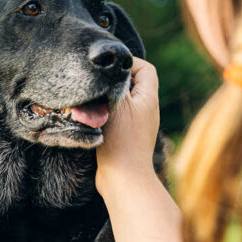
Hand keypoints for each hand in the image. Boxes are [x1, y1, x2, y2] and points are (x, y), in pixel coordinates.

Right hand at [96, 57, 159, 193]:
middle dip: (115, 81)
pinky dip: (106, 114)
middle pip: (134, 83)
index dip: (129, 62)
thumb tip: (113, 67)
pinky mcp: (127, 137)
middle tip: (98, 83)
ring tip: (93, 102)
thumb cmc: (121, 140)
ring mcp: (138, 124)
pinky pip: (118, 116)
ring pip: (123, 100)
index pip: (145, 68)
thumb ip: (116, 82)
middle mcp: (147, 109)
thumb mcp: (117, 103)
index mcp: (149, 98)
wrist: (123, 179)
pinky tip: (93, 119)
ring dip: (108, 98)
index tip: (109, 68)